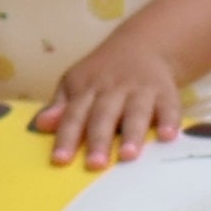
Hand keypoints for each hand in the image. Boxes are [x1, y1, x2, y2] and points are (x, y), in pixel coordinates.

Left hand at [33, 43, 188, 172]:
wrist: (143, 44)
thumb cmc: (103, 75)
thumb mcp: (76, 83)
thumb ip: (61, 107)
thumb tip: (40, 125)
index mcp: (87, 89)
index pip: (73, 115)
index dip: (66, 137)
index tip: (60, 160)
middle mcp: (113, 89)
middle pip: (103, 115)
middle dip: (99, 140)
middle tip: (96, 165)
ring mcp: (140, 90)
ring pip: (135, 112)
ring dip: (132, 133)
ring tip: (128, 155)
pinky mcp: (165, 91)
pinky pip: (169, 106)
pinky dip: (170, 120)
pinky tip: (168, 137)